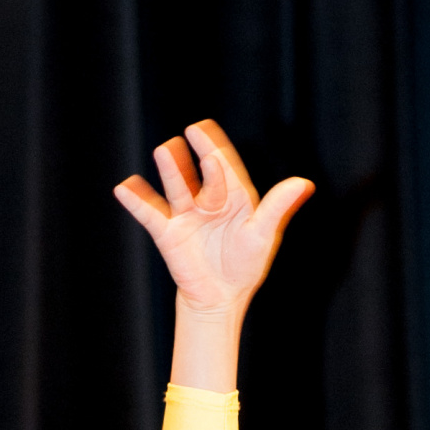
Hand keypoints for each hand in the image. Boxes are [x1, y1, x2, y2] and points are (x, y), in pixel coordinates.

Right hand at [114, 120, 311, 391]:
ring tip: (164, 151)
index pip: (225, 169)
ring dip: (171, 169)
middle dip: (193, 155)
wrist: (221, 299)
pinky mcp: (169, 233)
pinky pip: (151, 214)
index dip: (217, 150)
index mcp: (233, 197)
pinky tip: (124, 188)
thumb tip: (305, 182)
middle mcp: (208, 201)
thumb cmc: (245, 266)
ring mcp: (187, 215)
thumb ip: (278, 207)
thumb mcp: (263, 235)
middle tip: (189, 133)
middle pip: (198, 173)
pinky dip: (137, 201)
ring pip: (177, 187)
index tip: (207, 130)